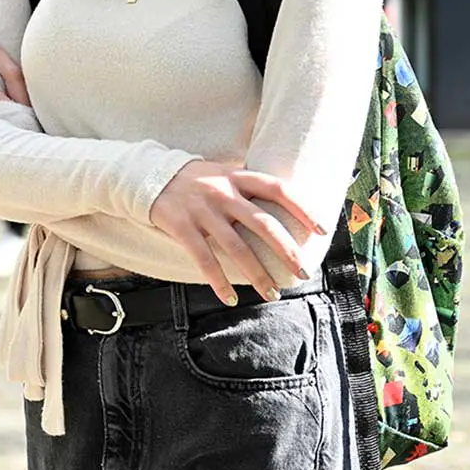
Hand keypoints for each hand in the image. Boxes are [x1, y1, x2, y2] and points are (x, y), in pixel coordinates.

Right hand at [149, 161, 327, 305]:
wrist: (147, 175)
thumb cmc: (194, 178)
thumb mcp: (222, 171)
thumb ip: (247, 183)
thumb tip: (285, 198)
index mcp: (236, 176)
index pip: (278, 189)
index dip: (303, 208)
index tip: (322, 230)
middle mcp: (222, 191)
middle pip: (262, 223)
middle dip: (286, 251)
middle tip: (303, 273)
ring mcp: (201, 210)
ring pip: (236, 247)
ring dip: (257, 274)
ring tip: (272, 294)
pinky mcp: (181, 226)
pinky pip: (203, 258)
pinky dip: (217, 281)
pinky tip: (230, 298)